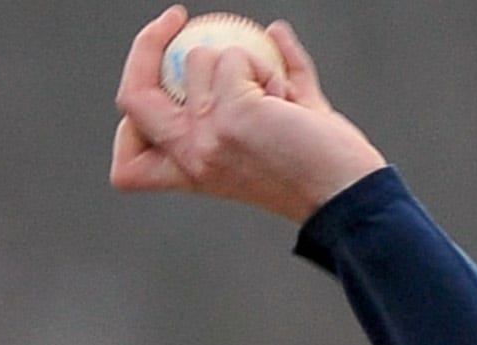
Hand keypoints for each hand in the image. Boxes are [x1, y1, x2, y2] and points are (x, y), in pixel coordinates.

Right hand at [111, 10, 387, 222]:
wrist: (349, 194)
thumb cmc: (322, 168)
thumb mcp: (279, 129)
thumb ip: (267, 84)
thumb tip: (272, 31)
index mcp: (193, 172)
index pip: (128, 166)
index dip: (128, 123)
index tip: (161, 88)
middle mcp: (191, 157)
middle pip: (130, 97)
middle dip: (144, 43)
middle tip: (177, 18)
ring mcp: (206, 137)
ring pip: (198, 58)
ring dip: (243, 59)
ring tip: (278, 96)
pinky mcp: (231, 116)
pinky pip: (235, 56)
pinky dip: (267, 63)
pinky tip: (290, 98)